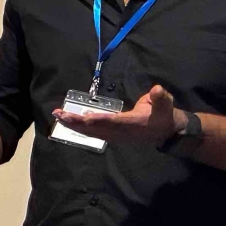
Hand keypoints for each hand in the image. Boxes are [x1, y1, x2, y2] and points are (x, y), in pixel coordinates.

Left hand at [52, 83, 180, 147]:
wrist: (167, 133)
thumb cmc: (164, 116)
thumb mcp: (166, 105)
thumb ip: (160, 98)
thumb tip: (157, 89)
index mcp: (132, 124)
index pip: (112, 122)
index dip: (98, 120)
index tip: (84, 117)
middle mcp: (120, 133)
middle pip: (95, 128)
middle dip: (77, 122)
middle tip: (60, 115)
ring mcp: (115, 136)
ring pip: (91, 131)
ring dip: (74, 124)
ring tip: (58, 117)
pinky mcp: (111, 136)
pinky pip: (93, 132)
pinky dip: (80, 127)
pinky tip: (68, 121)